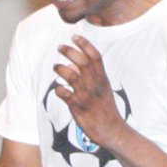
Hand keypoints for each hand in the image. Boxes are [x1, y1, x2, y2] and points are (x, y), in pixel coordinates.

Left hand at [53, 35, 125, 149]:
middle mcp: (95, 84)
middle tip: (60, 47)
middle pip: (82, 62)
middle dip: (69, 52)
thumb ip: (90, 76)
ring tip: (55, 67)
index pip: (95, 56)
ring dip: (60, 69)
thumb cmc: (105, 108)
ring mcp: (86, 95)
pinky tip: (59, 90)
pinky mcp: (77, 107)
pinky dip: (58, 89)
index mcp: (103, 79)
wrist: (111, 129)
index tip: (75, 36)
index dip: (84, 44)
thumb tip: (71, 66)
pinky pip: (63, 93)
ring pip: (71, 76)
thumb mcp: (102, 89)